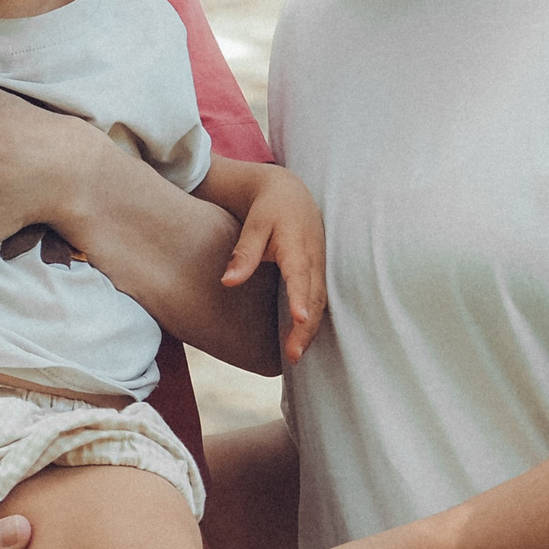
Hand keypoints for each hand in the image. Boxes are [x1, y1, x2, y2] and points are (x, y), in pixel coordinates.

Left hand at [219, 170, 327, 364]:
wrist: (289, 193)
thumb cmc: (269, 209)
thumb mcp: (254, 225)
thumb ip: (244, 253)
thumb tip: (228, 282)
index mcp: (297, 246)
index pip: (300, 276)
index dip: (300, 298)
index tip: (300, 319)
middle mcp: (313, 259)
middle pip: (314, 298)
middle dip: (305, 328)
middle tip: (292, 355)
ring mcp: (319, 267)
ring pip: (320, 303)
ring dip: (310, 330)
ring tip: (294, 355)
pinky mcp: (317, 273)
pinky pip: (319, 301)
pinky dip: (313, 322)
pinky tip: (300, 340)